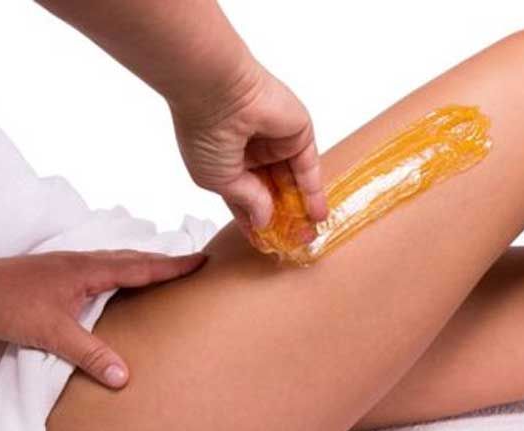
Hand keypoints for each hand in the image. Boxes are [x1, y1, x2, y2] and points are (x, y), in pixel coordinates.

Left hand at [0, 250, 205, 388]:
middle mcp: (84, 262)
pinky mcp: (60, 272)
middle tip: (194, 262)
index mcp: (90, 270)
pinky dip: (123, 269)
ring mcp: (70, 264)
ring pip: (118, 260)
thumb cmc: (7, 304)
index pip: (142, 267)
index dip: (174, 265)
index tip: (202, 260)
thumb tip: (124, 376)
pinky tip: (119, 281)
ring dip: (144, 263)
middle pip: (135, 258)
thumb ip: (90, 354)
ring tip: (165, 270)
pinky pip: (103, 266)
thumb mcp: (51, 334)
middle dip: (166, 260)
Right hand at [170, 63, 327, 236]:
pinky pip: (309, 170)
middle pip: (273, 193)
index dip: (255, 221)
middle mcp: (251, 153)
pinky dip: (314, 193)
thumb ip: (247, 201)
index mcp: (226, 162)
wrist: (219, 92)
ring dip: (300, 210)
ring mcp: (276, 143)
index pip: (245, 198)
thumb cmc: (205, 134)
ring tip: (307, 237)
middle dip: (282, 219)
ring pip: (292, 184)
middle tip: (293, 244)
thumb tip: (264, 222)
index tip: (265, 245)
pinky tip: (318, 216)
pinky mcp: (299, 135)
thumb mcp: (219, 180)